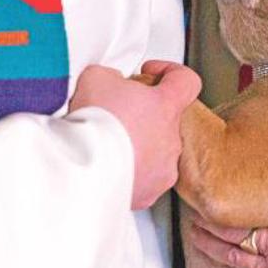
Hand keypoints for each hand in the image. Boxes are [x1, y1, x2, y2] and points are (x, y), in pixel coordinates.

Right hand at [69, 60, 200, 210]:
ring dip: (136, 146)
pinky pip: (142, 180)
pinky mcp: (148, 194)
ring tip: (107, 144)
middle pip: (166, 120)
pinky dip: (127, 173)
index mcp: (166, 106)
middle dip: (143, 115)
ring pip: (155, 152)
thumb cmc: (93, 124)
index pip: (186, 81)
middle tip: (116, 114)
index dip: (170, 73)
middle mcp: (171, 139)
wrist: (80, 167)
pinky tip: (105, 166)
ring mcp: (162, 169)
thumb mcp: (98, 77)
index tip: (151, 75)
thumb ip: (113, 77)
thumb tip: (111, 85)